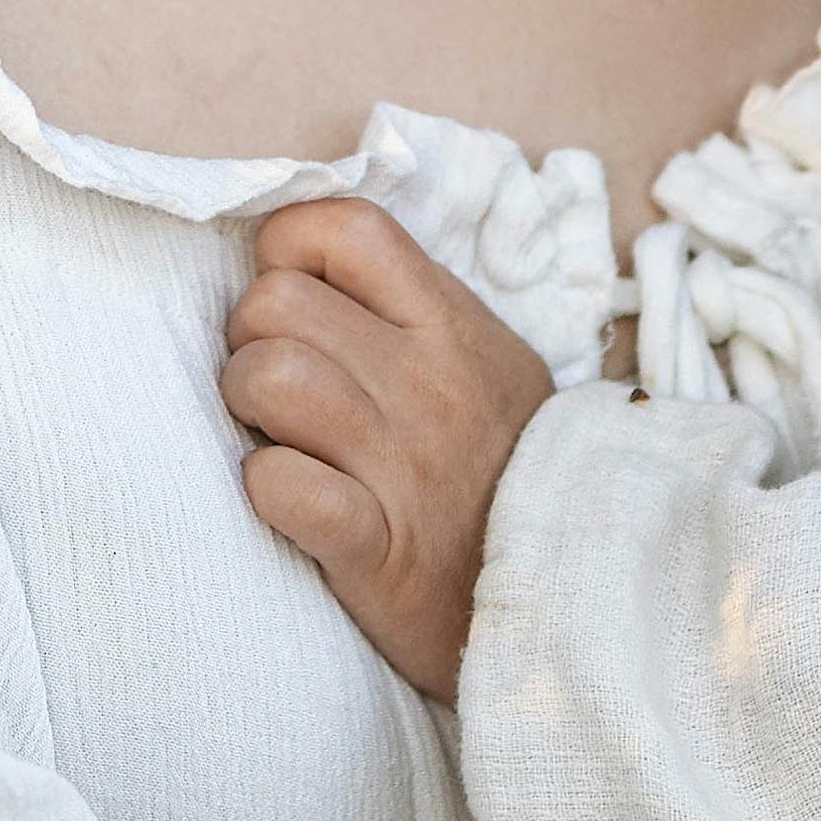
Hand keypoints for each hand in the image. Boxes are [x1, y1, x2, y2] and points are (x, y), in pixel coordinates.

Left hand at [221, 193, 552, 699]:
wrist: (572, 592)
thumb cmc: (505, 469)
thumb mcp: (487, 362)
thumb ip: (412, 308)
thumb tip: (313, 266)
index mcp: (450, 325)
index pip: (345, 227)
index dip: (291, 251)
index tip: (299, 301)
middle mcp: (425, 382)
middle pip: (275, 302)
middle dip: (250, 340)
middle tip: (275, 386)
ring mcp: (400, 465)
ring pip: (270, 378)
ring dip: (247, 408)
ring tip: (276, 434)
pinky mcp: (374, 549)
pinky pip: (283, 487)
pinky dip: (267, 487)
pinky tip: (285, 494)